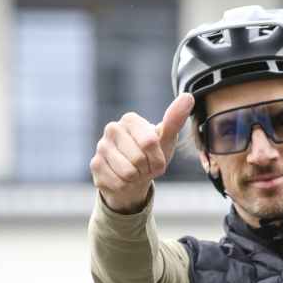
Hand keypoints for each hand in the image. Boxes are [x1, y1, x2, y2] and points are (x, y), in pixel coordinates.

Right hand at [90, 93, 194, 213]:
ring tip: (135, 172)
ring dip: (137, 178)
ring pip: (127, 172)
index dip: (158, 158)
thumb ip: (175, 120)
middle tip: (145, 166)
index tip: (157, 158)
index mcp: (130, 119)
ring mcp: (101, 146)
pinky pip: (117, 183)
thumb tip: (188, 96)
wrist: (134, 177)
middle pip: (138, 159)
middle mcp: (112, 129)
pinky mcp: (95, 165)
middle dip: (147, 169)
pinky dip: (126, 186)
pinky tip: (123, 178)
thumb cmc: (152, 155)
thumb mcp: (166, 139)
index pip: (150, 142)